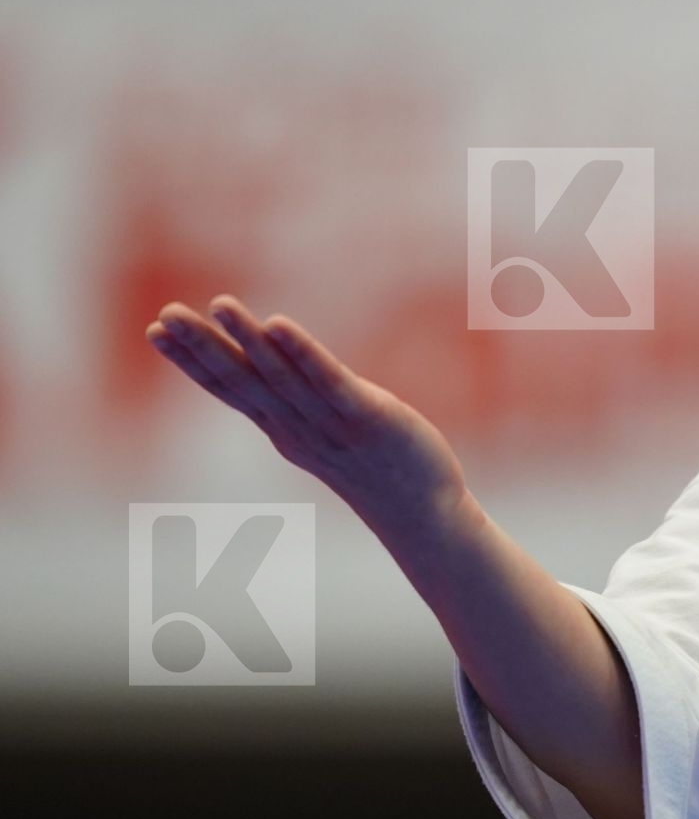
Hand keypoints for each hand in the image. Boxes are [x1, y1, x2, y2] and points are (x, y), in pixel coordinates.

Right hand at [146, 295, 470, 539]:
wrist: (424, 514)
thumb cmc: (378, 467)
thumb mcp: (327, 434)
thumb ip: (300, 405)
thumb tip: (277, 373)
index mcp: (284, 428)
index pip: (230, 389)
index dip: (192, 361)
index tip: (155, 330)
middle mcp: (297, 428)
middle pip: (242, 382)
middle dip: (201, 347)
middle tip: (163, 314)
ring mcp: (329, 425)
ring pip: (279, 378)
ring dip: (247, 340)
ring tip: (219, 304)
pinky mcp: (367, 418)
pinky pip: (328, 382)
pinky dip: (301, 353)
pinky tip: (278, 325)